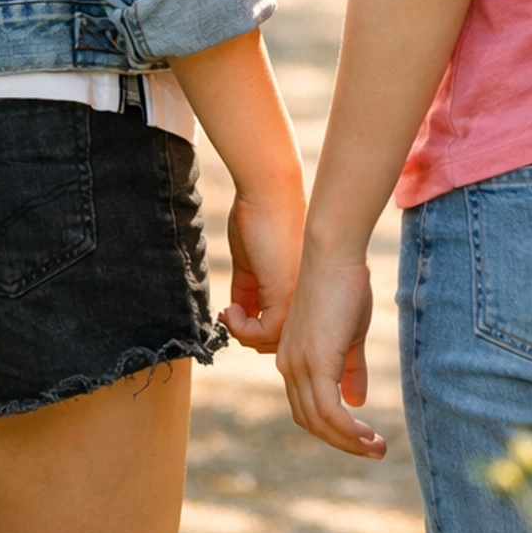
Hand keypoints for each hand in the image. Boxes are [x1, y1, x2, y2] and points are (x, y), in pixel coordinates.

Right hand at [221, 178, 304, 354]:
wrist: (268, 191)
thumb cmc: (259, 218)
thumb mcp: (250, 263)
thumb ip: (247, 289)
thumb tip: (237, 312)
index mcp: (300, 289)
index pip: (281, 326)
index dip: (254, 329)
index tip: (230, 313)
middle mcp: (303, 297)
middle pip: (279, 339)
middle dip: (249, 335)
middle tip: (229, 316)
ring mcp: (298, 298)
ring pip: (272, 341)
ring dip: (243, 334)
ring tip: (229, 313)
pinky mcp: (286, 295)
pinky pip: (265, 333)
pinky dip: (242, 329)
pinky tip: (230, 311)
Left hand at [277, 245, 385, 457]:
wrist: (334, 254)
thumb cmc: (343, 286)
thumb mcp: (348, 334)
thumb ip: (350, 369)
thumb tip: (357, 402)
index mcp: (293, 359)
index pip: (307, 408)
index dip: (333, 428)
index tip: (362, 437)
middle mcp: (290, 366)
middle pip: (311, 422)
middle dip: (342, 441)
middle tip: (374, 449)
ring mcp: (300, 365)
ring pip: (320, 423)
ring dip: (349, 441)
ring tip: (377, 448)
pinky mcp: (316, 362)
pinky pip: (329, 412)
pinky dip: (348, 430)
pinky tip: (368, 436)